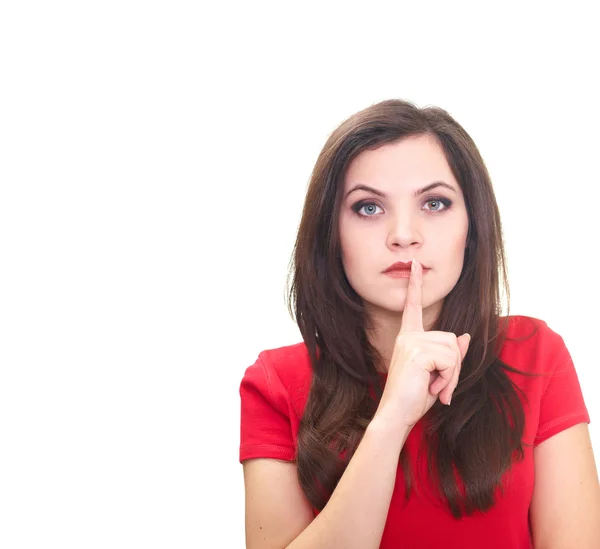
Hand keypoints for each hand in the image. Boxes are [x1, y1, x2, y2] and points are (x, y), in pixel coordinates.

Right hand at [375, 260, 470, 427]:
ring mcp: (412, 342)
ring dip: (452, 375)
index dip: (414, 285)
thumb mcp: (437, 374)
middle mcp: (408, 336)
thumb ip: (450, 354)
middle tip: (440, 387)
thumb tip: (465, 336)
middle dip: (454, 366)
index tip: (415, 264)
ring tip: (436, 389)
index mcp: (408, 337)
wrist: (396, 414)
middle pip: (452, 338)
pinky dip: (450, 379)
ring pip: (454, 349)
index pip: (413, 306)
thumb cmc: (414, 397)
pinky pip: (451, 360)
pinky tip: (434, 389)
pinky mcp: (418, 351)